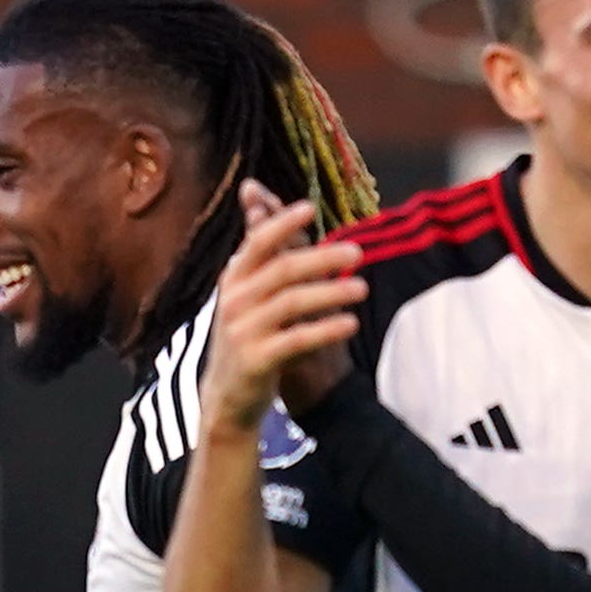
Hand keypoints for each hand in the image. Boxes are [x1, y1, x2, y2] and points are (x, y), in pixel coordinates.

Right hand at [196, 200, 365, 427]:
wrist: (228, 397)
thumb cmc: (248, 337)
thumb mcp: (247, 295)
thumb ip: (261, 254)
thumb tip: (257, 194)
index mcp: (233, 279)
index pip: (257, 242)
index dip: (282, 223)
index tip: (310, 207)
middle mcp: (233, 301)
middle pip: (283, 269)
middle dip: (322, 257)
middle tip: (358, 252)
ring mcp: (242, 331)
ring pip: (292, 302)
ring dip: (331, 293)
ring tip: (362, 289)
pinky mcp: (256, 360)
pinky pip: (297, 339)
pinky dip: (326, 330)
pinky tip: (350, 324)